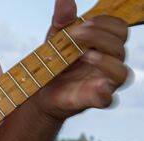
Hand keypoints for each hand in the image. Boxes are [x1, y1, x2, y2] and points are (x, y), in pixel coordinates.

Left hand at [33, 0, 128, 120]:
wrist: (39, 89)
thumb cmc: (54, 62)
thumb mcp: (56, 38)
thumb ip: (62, 20)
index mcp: (104, 45)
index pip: (119, 29)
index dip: (103, 23)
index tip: (80, 24)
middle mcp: (109, 62)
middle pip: (120, 46)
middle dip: (99, 37)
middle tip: (75, 35)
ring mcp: (104, 83)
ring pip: (122, 73)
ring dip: (106, 61)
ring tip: (86, 56)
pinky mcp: (94, 100)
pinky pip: (109, 99)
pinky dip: (105, 92)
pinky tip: (98, 84)